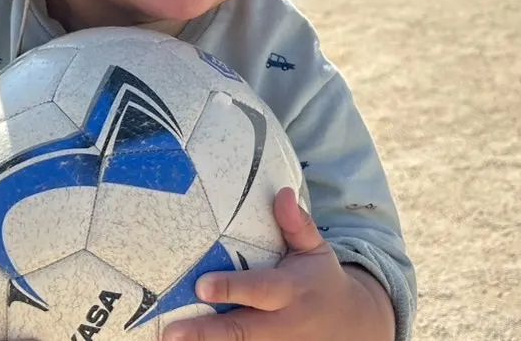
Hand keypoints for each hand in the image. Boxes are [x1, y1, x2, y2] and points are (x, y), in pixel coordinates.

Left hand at [162, 188, 393, 340]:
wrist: (351, 325)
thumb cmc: (321, 280)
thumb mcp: (316, 250)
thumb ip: (298, 224)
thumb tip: (283, 193)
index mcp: (291, 291)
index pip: (260, 290)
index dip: (232, 289)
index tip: (202, 286)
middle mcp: (282, 323)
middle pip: (242, 330)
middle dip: (206, 332)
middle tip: (171, 332)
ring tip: (169, 340)